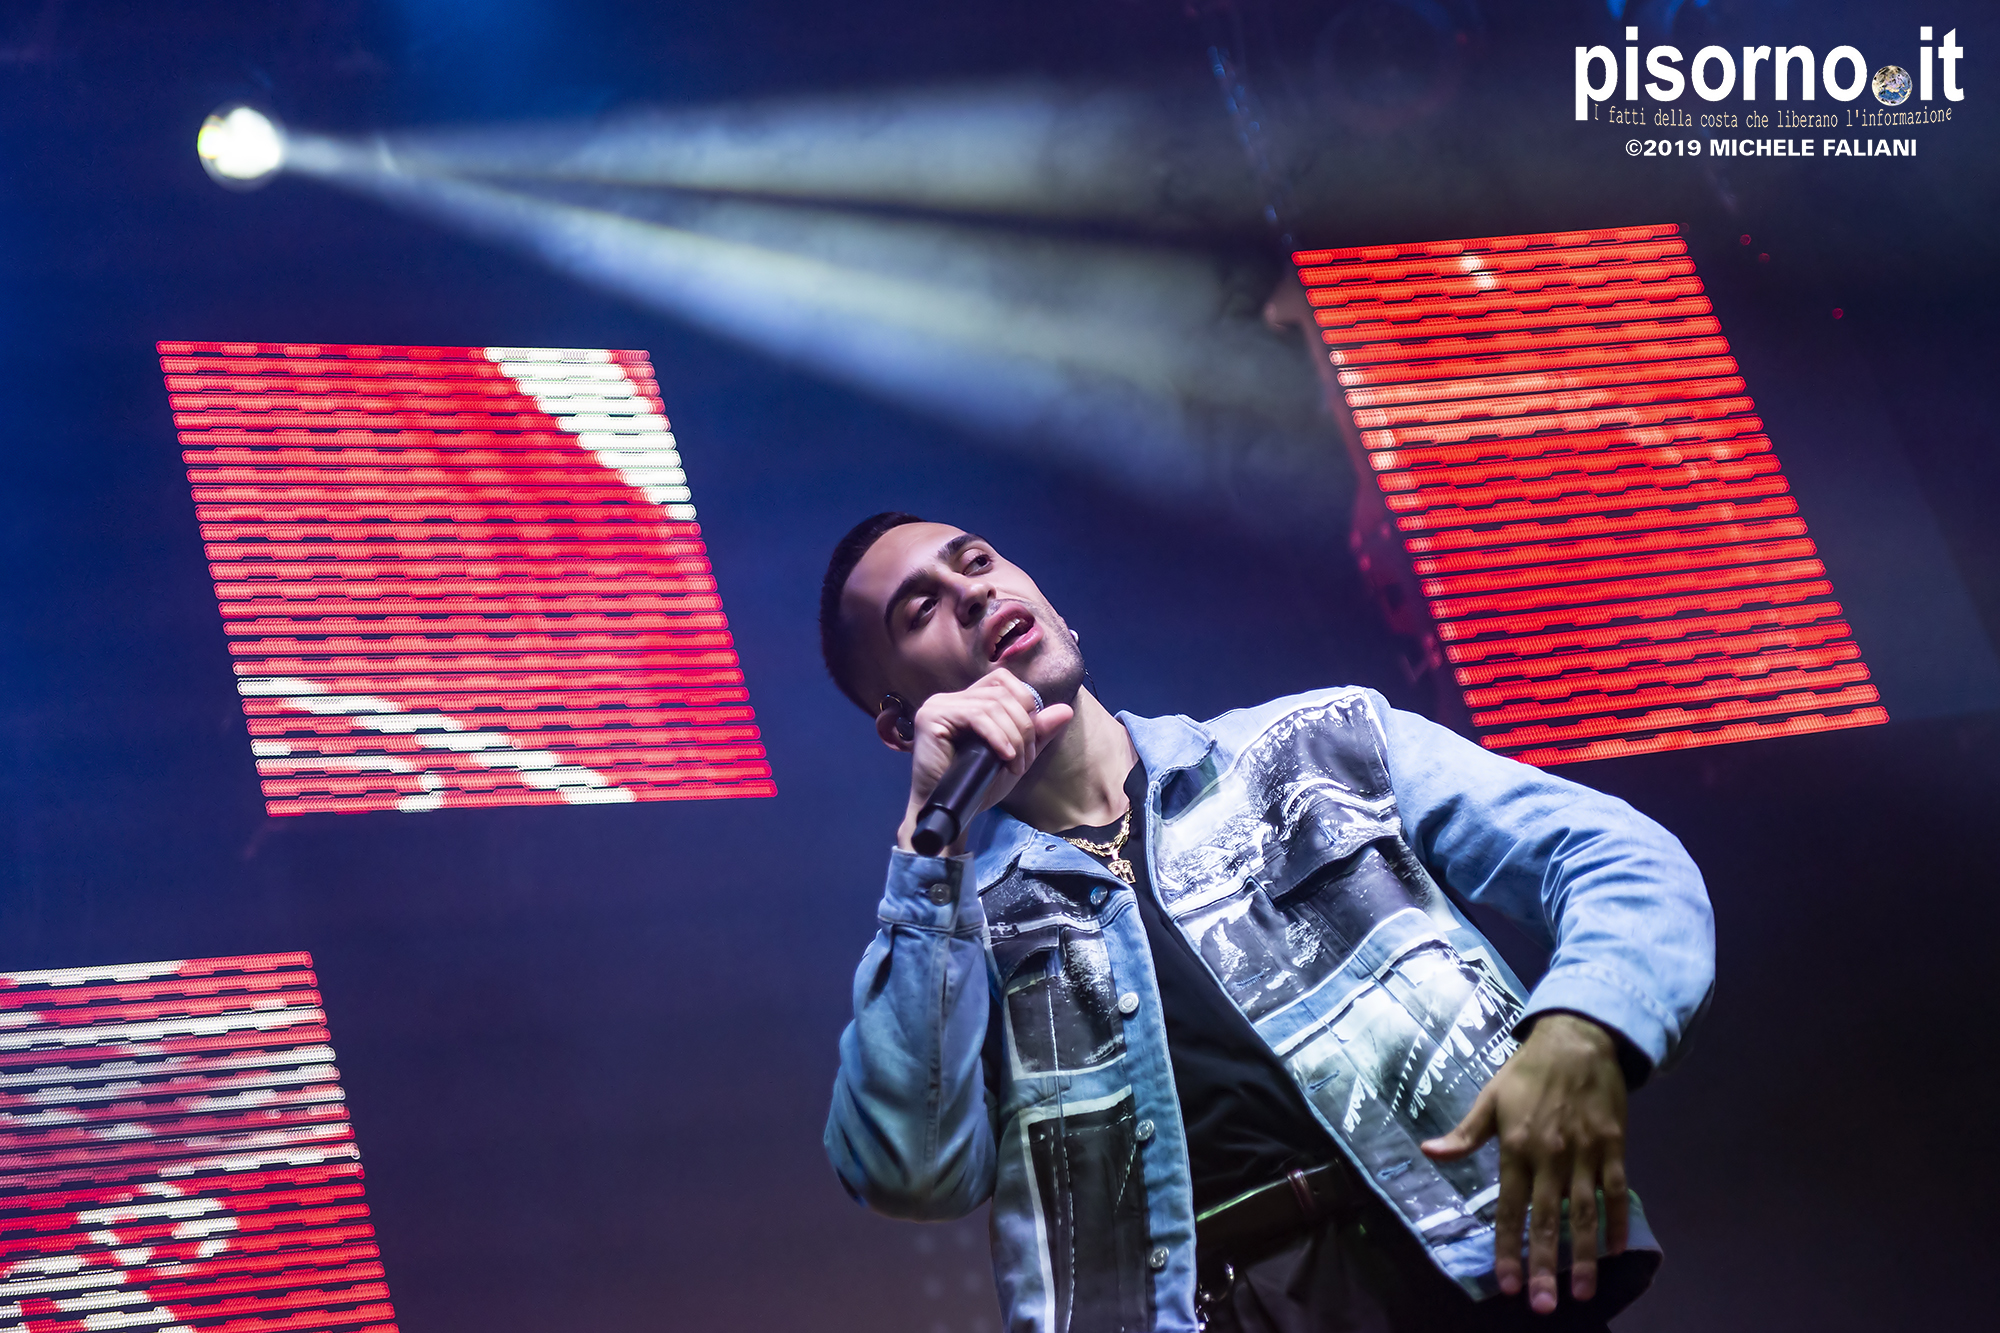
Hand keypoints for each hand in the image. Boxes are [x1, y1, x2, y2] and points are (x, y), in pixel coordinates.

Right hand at [892, 669, 1072, 852]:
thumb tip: (1066, 710)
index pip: (1003, 680)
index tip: (1029, 742)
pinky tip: (1004, 756)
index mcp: (967, 702)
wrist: (950, 815)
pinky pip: (975, 716)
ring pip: (992, 704)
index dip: (1025, 704)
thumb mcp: (1015, 757)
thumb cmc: (977, 788)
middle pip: (1002, 691)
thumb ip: (1037, 733)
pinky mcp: (931, 717)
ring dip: (1013, 736)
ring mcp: (938, 706)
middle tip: (1023, 760)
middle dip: (1023, 726)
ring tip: (1014, 765)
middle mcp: (950, 699)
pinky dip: (997, 736)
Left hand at [1420, 1013, 1628, 1313]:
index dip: (1507, 1247)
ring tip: (1582, 1291)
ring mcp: (1586, 1153)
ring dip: (1584, 1256)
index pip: (1510, 1207)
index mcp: (1516, 1146)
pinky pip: (1616, 1192)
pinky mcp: (1614, 1147)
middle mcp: (1551, 1156)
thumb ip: (1464, 1133)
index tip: (1505, 1282)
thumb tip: (1429, 1153)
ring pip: (1584, 1214)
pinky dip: (1617, 1223)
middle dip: (1543, 1265)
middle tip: (1542, 1304)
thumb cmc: (1527, 1072)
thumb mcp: (1489, 1098)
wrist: (1577, 1039)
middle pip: (1547, 1220)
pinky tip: (1616, 1252)